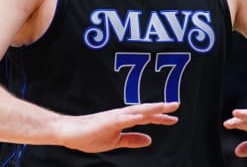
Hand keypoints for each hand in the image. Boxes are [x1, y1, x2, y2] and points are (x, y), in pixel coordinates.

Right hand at [58, 102, 178, 152]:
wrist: (69, 133)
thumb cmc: (90, 135)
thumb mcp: (115, 141)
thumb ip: (132, 140)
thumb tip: (149, 140)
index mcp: (124, 120)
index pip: (146, 117)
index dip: (160, 118)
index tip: (174, 118)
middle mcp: (121, 115)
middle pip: (144, 110)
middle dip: (160, 108)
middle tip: (176, 105)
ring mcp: (113, 117)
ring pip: (135, 111)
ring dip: (149, 108)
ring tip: (163, 106)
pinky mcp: (105, 122)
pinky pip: (121, 119)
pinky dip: (132, 117)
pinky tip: (142, 117)